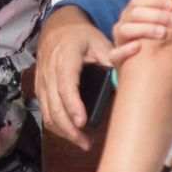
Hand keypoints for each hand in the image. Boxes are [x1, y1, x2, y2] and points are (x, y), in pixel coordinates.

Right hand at [36, 6, 114, 152]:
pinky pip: (45, 111)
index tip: (82, 123)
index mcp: (65, 58)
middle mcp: (50, 71)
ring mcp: (42, 81)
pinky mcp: (40, 88)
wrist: (58, 28)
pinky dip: (56, 125)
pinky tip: (71, 133)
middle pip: (54, 105)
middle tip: (86, 142)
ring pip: (47, 112)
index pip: (66, 86)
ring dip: (63, 131)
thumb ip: (114, 57)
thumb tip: (131, 67)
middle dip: (68, 128)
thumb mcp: (99, 41)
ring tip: (82, 142)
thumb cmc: (81, 36)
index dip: (73, 106)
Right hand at [108, 0, 171, 66]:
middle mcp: (122, 25)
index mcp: (130, 13)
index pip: (138, 0)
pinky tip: (139, 47)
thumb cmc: (144, 37)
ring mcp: (119, 41)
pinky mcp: (117, 58)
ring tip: (164, 33)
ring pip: (125, 30)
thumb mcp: (147, 16)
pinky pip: (116, 53)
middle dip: (156, 15)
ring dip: (146, 29)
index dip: (155, 1)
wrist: (138, 64)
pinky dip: (126, 49)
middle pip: (134, 14)